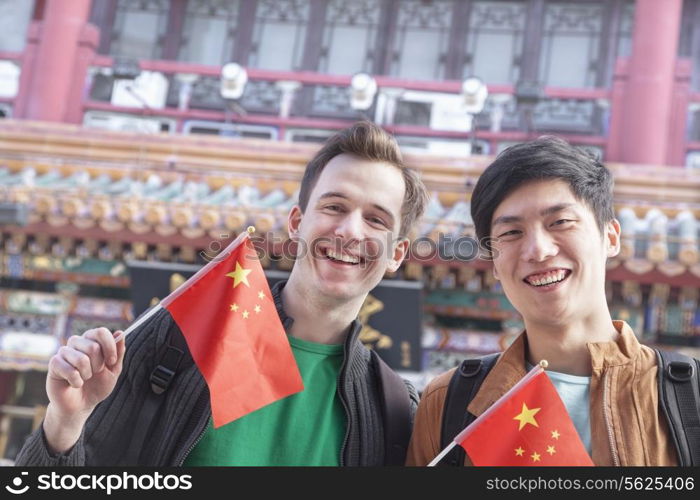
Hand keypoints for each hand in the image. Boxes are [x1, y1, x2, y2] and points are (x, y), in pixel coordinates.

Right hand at [43, 328, 125, 452]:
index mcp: (92, 341)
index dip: (109, 347)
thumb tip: (120, 333)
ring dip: (87, 374)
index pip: (100, 332)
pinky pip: (69, 370)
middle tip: (95, 373)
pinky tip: (74, 384)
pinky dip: (76, 381)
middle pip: (93, 346)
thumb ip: (118, 353)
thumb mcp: (113, 371)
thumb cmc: (97, 386)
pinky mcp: (54, 364)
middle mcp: (77, 343)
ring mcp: (64, 352)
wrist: (81, 405)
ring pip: (81, 359)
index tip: (112, 361)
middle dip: (99, 365)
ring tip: (84, 378)